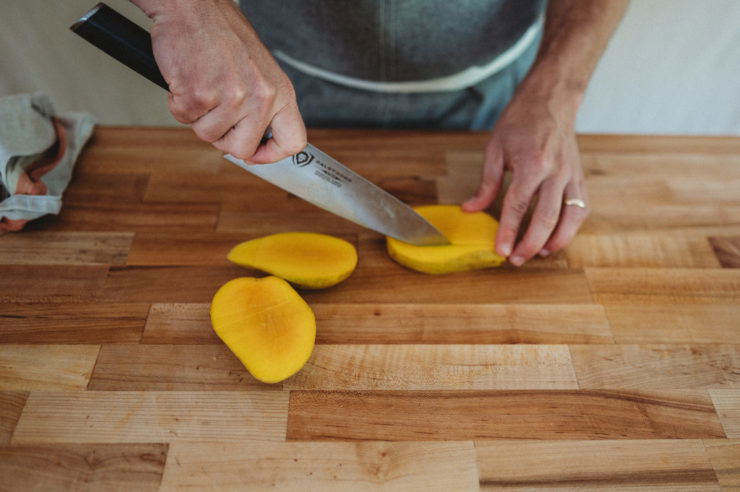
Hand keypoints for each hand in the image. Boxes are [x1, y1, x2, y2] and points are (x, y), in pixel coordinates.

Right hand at [140, 0, 305, 162]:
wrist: (192, 5)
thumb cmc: (222, 32)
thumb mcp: (260, 69)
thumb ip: (263, 105)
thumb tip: (256, 141)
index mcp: (281, 92)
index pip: (292, 141)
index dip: (271, 155)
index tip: (256, 154)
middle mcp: (261, 97)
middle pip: (243, 148)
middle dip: (223, 138)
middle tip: (215, 114)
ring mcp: (231, 98)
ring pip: (209, 135)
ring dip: (198, 116)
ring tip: (201, 84)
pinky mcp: (199, 95)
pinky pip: (183, 118)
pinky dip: (178, 102)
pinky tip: (186, 78)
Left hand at [462, 92, 587, 265]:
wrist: (551, 100)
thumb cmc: (520, 121)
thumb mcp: (495, 148)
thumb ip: (486, 183)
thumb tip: (471, 210)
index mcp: (532, 163)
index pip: (518, 206)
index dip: (508, 232)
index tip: (500, 250)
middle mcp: (556, 172)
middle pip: (546, 218)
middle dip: (530, 244)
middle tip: (515, 260)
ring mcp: (572, 175)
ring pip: (570, 218)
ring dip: (555, 241)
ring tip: (538, 254)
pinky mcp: (580, 178)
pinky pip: (581, 209)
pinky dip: (571, 228)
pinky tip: (556, 239)